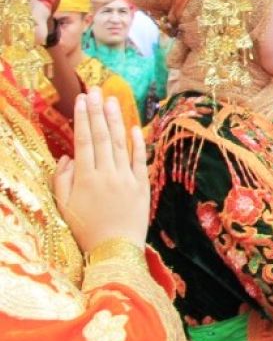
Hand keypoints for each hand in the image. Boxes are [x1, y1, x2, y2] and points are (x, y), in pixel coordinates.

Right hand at [54, 88, 149, 253]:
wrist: (115, 250)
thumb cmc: (85, 230)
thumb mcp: (64, 207)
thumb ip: (62, 179)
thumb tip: (68, 156)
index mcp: (86, 178)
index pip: (84, 141)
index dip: (83, 118)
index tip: (82, 99)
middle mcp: (107, 174)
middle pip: (102, 137)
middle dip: (98, 111)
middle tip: (96, 90)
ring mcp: (127, 179)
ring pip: (120, 144)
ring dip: (116, 120)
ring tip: (112, 100)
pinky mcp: (142, 186)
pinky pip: (139, 160)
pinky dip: (137, 143)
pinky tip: (133, 126)